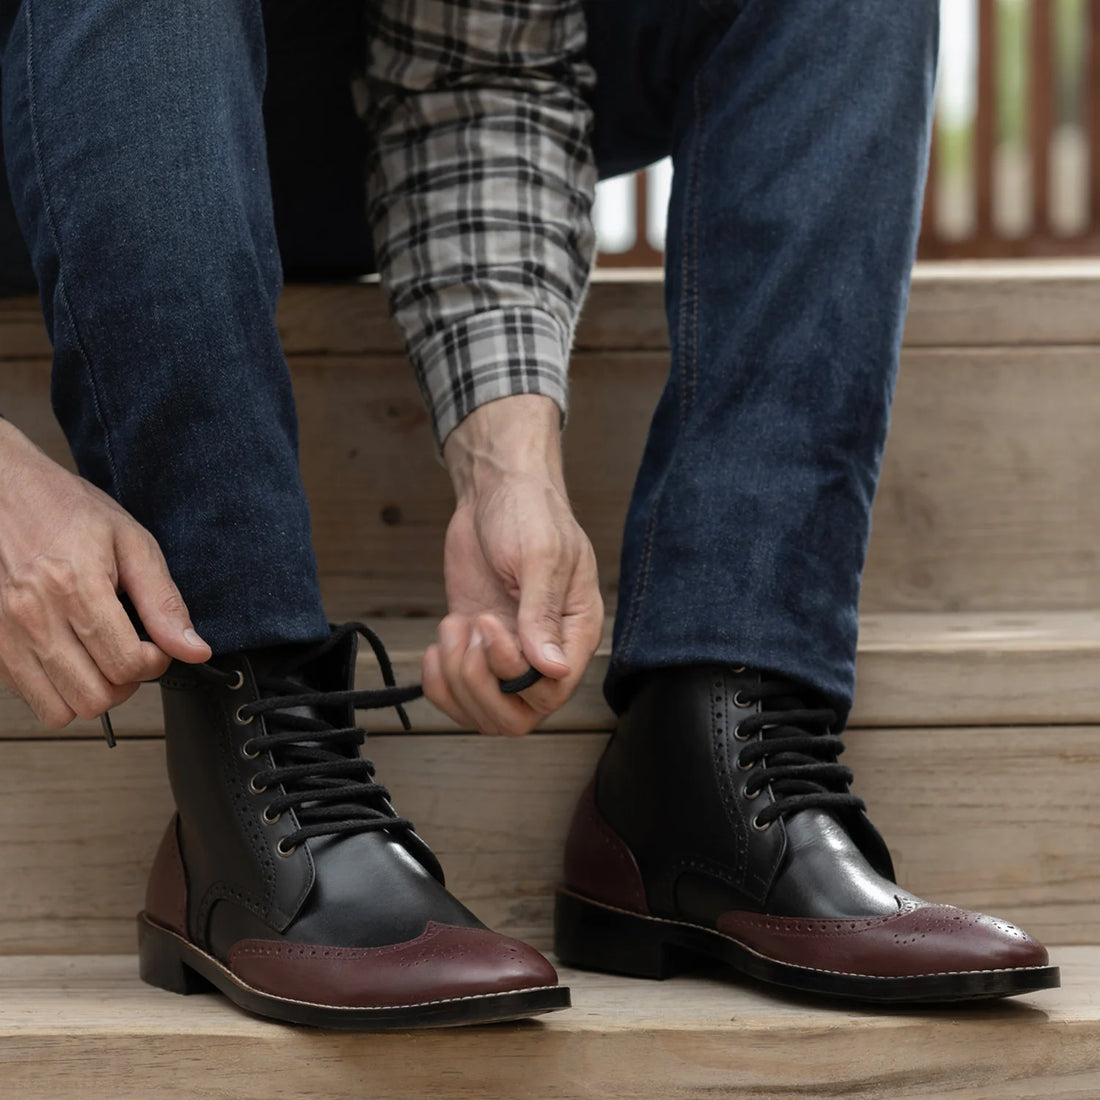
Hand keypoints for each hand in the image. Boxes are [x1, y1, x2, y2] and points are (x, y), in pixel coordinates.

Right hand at [0, 420, 210, 727]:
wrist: (2, 492)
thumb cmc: (66, 511)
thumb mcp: (131, 542)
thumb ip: (164, 601)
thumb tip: (194, 649)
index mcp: (75, 587)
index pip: (128, 664)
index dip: (156, 662)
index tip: (157, 646)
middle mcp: (34, 616)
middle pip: (96, 696)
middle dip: (127, 683)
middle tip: (132, 654)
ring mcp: (6, 635)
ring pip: (61, 710)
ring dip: (92, 693)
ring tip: (102, 659)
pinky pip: (32, 699)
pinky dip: (59, 691)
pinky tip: (72, 658)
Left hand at [423, 396, 603, 735]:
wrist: (493, 488)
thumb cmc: (528, 511)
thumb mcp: (540, 556)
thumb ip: (543, 614)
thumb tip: (555, 669)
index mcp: (575, 631)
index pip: (553, 691)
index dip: (514, 673)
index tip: (492, 626)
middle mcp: (544, 651)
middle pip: (516, 716)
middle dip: (480, 685)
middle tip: (471, 632)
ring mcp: (506, 652)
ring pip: (483, 712)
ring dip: (457, 678)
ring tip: (455, 626)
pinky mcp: (474, 645)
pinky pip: (456, 693)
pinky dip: (438, 680)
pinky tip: (440, 642)